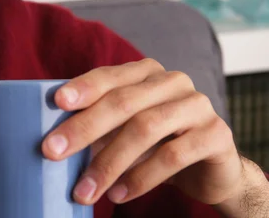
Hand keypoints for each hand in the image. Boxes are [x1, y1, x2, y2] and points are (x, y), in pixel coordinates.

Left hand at [42, 59, 268, 215]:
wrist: (211, 170)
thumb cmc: (156, 145)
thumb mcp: (124, 131)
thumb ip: (98, 126)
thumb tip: (53, 139)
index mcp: (146, 73)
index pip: (110, 76)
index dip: (84, 87)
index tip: (57, 102)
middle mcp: (173, 82)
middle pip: (123, 102)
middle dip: (84, 128)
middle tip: (52, 151)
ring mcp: (197, 105)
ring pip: (145, 128)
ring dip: (108, 163)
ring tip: (84, 191)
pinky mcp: (216, 134)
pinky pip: (173, 155)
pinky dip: (140, 178)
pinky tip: (118, 194)